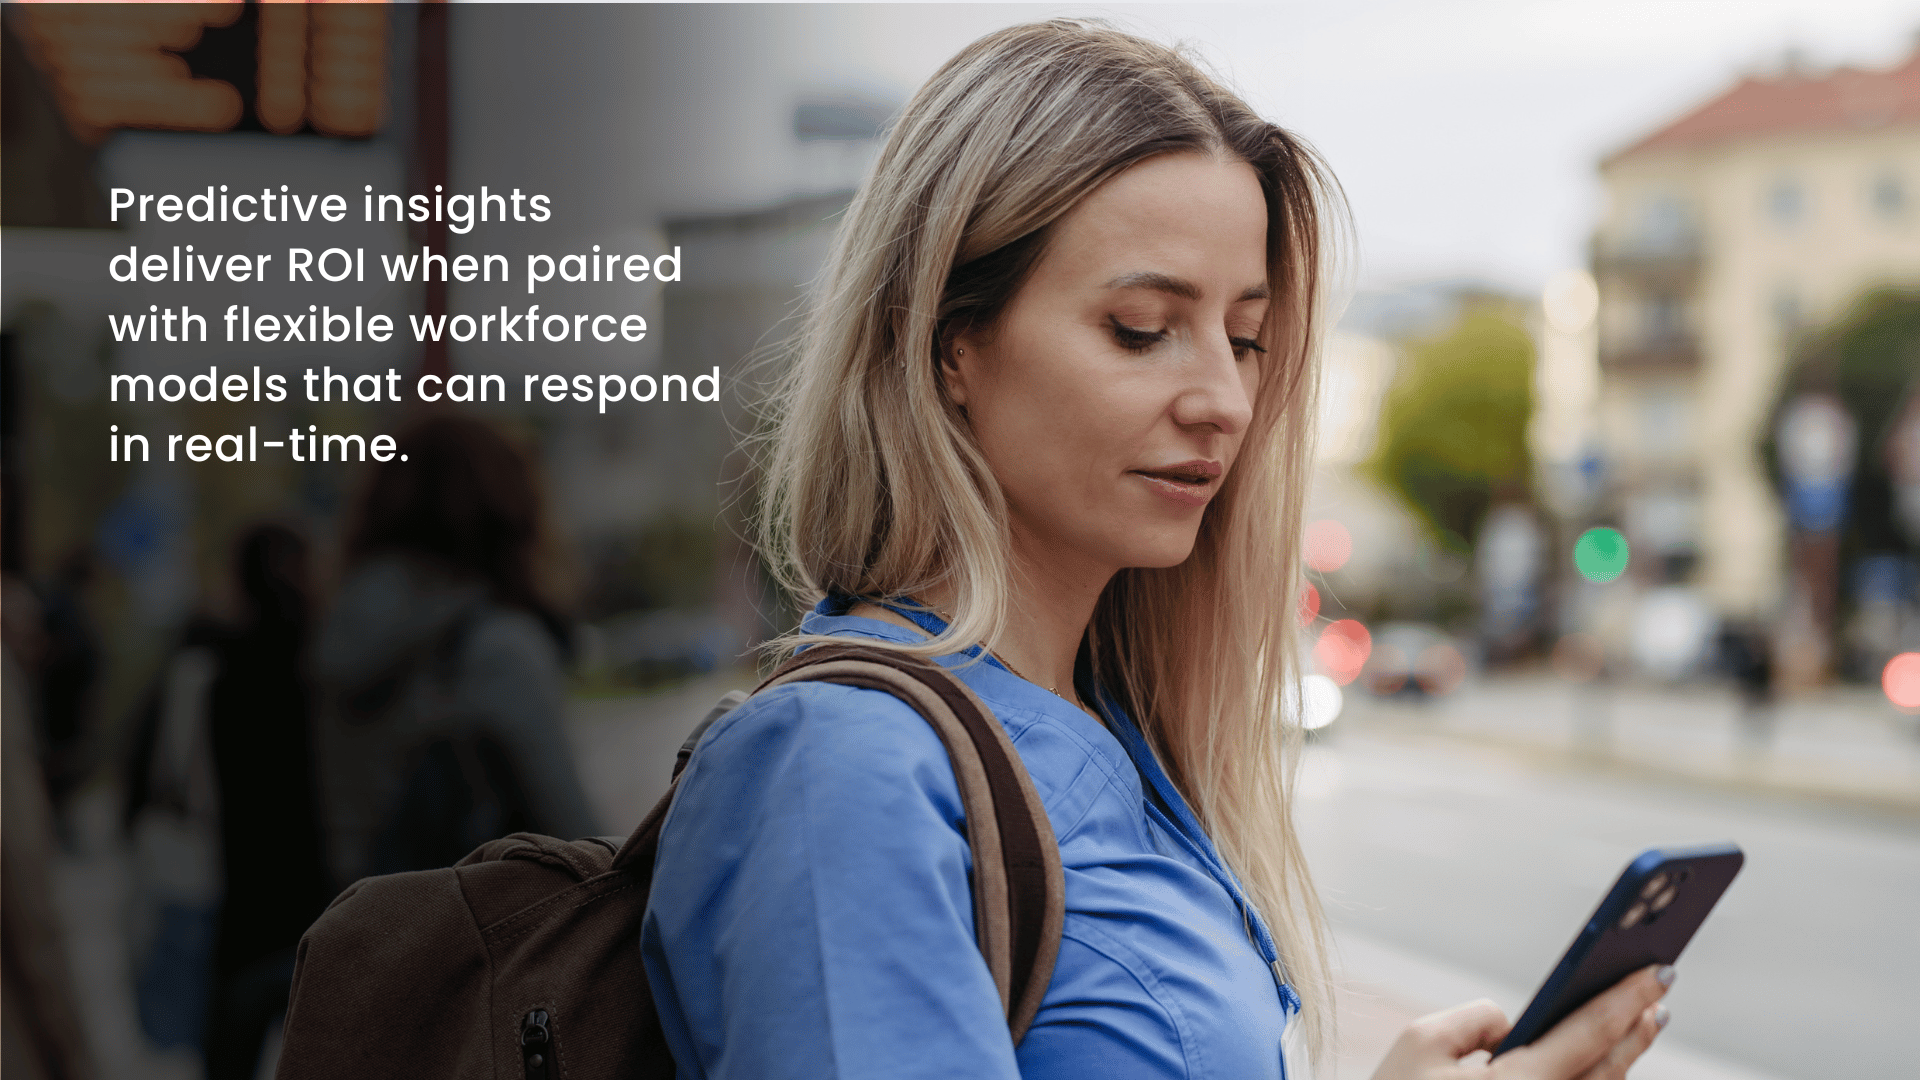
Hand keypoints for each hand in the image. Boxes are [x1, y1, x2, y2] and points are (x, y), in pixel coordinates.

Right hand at [1369, 965, 1673, 1079]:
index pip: (1588, 1034)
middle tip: (1658, 992)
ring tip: (1637, 1024)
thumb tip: (1515, 1028)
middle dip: (1637, 1028)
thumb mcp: (1418, 1043)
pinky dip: (1594, 1077)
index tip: (1658, 972)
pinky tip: (1598, 1062)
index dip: (1626, 998)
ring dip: (1622, 1056)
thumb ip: (1478, 1019)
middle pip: (1608, 1070)